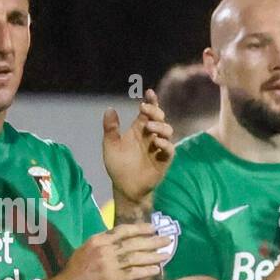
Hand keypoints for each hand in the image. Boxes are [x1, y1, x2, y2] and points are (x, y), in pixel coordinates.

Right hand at [43, 223, 170, 279]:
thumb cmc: (73, 273)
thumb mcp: (85, 252)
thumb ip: (101, 246)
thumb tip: (119, 244)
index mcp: (96, 240)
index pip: (122, 230)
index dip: (139, 228)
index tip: (153, 228)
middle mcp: (104, 249)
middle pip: (133, 242)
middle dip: (152, 240)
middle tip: (167, 239)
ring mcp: (109, 264)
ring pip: (136, 257)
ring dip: (153, 255)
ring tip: (166, 254)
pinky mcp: (113, 279)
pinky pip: (134, 272)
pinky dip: (147, 270)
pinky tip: (157, 270)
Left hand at [103, 90, 174, 205]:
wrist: (125, 187)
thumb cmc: (118, 166)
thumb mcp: (110, 145)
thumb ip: (110, 128)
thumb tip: (110, 109)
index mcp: (139, 130)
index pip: (148, 112)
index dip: (151, 101)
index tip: (149, 92)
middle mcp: (151, 136)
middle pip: (159, 118)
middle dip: (155, 111)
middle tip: (145, 109)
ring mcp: (159, 148)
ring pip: (167, 131)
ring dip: (160, 126)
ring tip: (149, 127)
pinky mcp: (164, 160)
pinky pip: (169, 149)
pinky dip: (165, 144)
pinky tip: (156, 142)